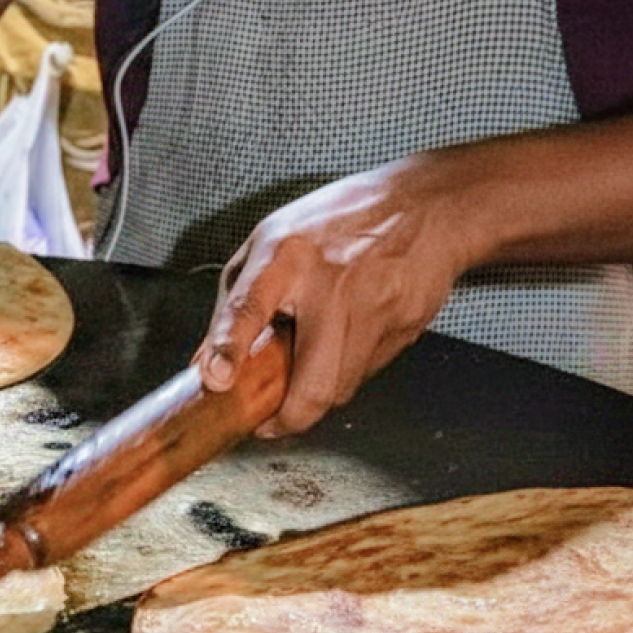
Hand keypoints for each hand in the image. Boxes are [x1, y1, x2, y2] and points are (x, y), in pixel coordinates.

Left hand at [194, 158, 481, 437]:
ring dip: (317, 397)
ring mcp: (375, 307)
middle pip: (313, 380)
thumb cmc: (336, 223)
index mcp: (286, 255)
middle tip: (269, 425)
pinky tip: (345, 343)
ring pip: (341, 388)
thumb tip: (205, 365)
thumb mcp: (270, 243)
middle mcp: (332, 282)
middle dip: (289, 419)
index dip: (229, 346)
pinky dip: (347, 372)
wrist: (427, 207)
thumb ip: (235, 302)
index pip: (250, 305)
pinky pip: (367, 373)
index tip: (218, 379)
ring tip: (306, 372)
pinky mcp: (405, 326)